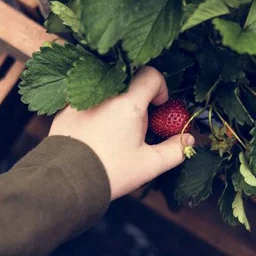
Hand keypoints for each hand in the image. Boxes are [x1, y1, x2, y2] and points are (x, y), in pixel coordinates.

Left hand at [49, 67, 194, 199]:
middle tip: (139, 123)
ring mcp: (81, 99)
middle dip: (139, 97)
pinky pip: (87, 101)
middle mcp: (104, 93)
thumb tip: (190, 139)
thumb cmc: (111, 171)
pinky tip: (96, 135)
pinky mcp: (65, 109)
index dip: (160, 88)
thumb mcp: (149, 165)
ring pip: (106, 90)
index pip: (151, 74)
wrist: (66, 181)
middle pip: (128, 80)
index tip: (158, 107)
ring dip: (117, 103)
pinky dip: (97, 110)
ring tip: (116, 131)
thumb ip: (175, 150)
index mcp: (128, 101)